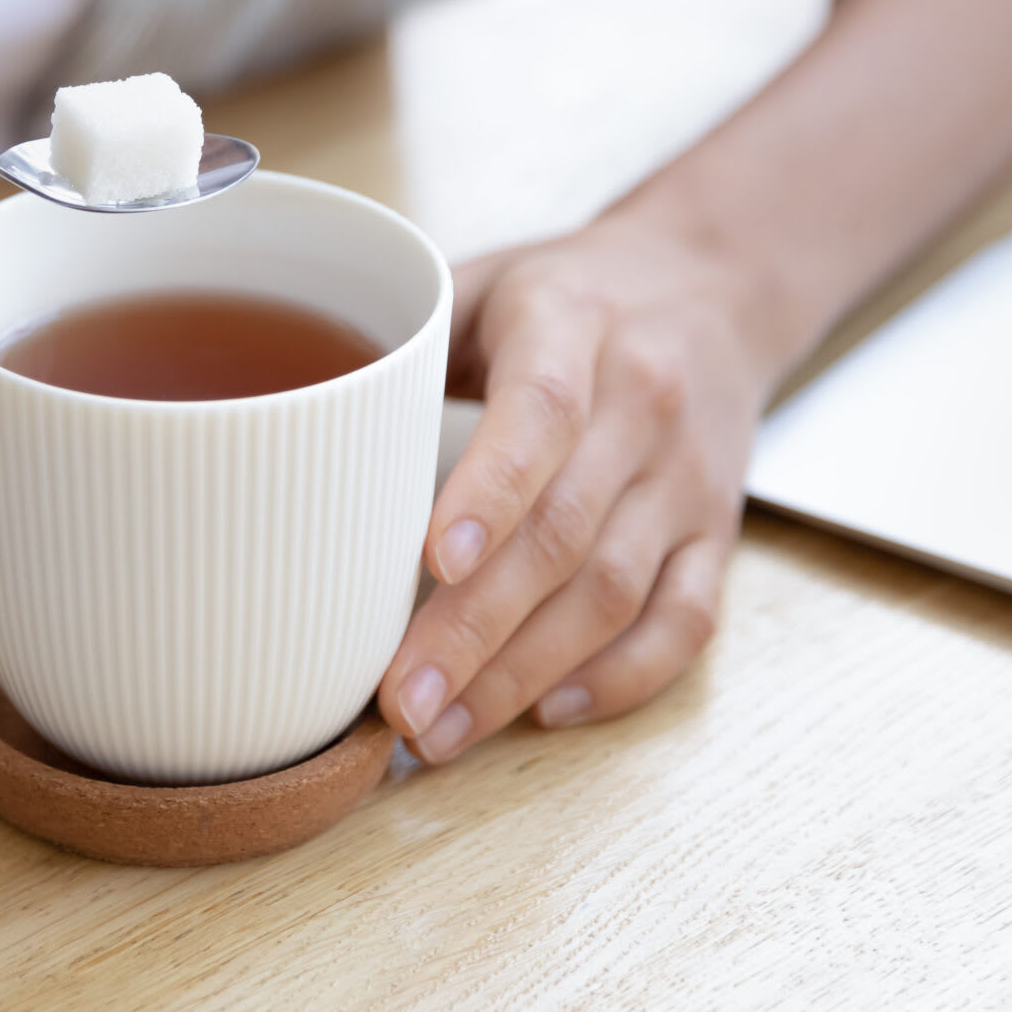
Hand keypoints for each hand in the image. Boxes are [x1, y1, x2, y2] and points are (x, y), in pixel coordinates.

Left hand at [377, 217, 777, 760]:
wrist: (711, 281)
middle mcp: (643, 404)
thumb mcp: (478, 281)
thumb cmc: (565, 294)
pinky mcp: (717, 530)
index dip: (489, 494)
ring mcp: (689, 476)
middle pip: (565, 531)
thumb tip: (294, 441)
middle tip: (400, 702)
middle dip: (477, 630)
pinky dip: (621, 678)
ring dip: (526, 674)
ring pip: (617, 592)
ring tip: (444, 731)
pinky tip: (545, 712)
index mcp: (573, 324)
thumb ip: (400, 350)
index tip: (431, 565)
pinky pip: (686, 619)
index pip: (541, 414)